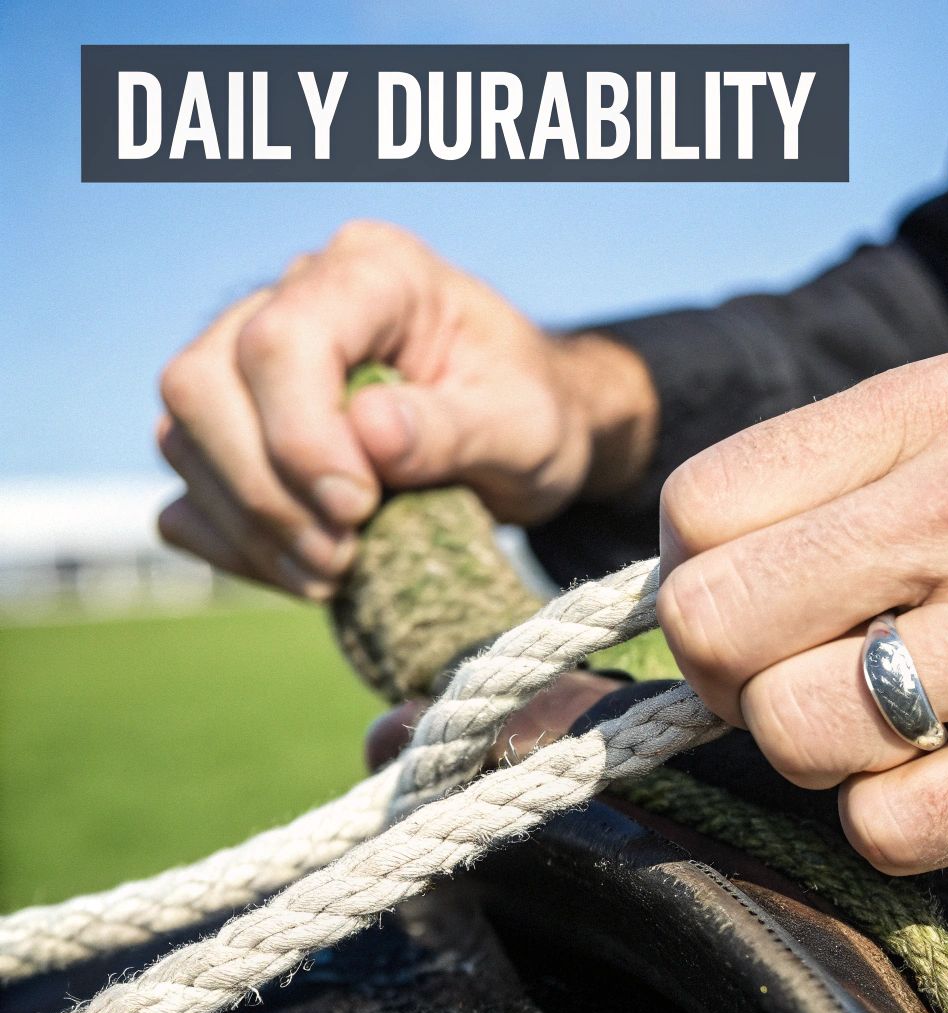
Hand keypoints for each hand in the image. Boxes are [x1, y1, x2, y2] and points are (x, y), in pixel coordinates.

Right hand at [155, 220, 655, 598]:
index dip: (301, 435)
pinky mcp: (232, 429)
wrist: (522, 437)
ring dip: (251, 527)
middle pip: (203, 384)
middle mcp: (293, 297)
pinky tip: (304, 569)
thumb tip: (368, 434)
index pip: (284, 339)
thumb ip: (454, 428)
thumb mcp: (526, 428)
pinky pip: (186, 493)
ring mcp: (248, 361)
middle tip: (343, 553)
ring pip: (182, 439)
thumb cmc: (530, 413)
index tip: (359, 507)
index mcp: (375, 272)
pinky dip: (233, 545)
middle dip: (267, 490)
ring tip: (335, 571)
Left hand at [656, 352, 947, 874]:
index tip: (752, 600)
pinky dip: (899, 818)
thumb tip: (695, 568)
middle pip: (716, 626)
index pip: (704, 505)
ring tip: (898, 721)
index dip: (693, 571)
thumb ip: (850, 475)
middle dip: (733, 671)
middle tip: (801, 671)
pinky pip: (890, 831)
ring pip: (794, 737)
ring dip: (821, 749)